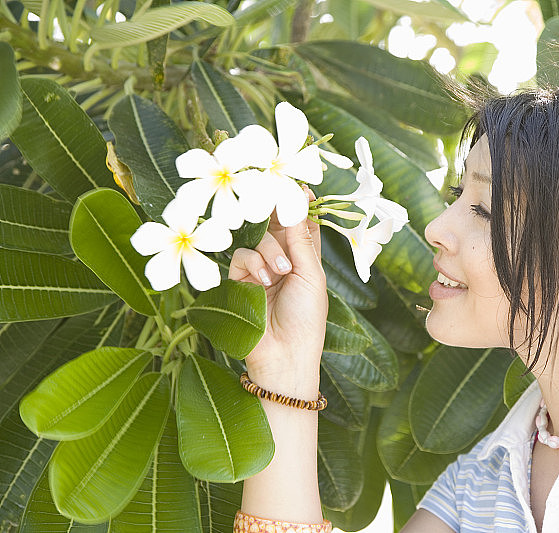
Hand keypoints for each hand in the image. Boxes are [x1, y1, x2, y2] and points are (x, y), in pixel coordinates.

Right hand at [228, 185, 327, 388]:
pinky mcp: (239, 280)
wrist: (283, 356)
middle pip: (278, 224)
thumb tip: (299, 200)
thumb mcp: (311, 275)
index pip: (303, 224)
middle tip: (277, 199)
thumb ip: (301, 238)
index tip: (299, 186)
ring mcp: (261, 269)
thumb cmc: (307, 319)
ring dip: (271, 251)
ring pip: (260, 238)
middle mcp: (284, 260)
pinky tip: (264, 281)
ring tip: (280, 272)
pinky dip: (253, 264)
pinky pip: (241, 255)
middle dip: (279, 215)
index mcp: (307, 258)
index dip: (301, 205)